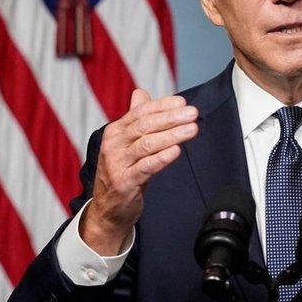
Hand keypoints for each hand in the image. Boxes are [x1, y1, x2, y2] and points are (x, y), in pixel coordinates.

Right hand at [80, 88, 198, 254]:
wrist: (108, 208)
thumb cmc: (123, 172)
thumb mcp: (127, 143)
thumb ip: (135, 119)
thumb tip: (141, 93)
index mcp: (115, 131)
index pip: (141, 112)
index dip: (163, 105)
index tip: (183, 103)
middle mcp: (113, 145)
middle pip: (145, 125)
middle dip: (171, 118)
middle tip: (193, 113)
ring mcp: (116, 164)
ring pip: (147, 144)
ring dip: (172, 135)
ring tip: (191, 129)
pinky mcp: (124, 182)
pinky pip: (145, 167)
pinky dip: (162, 158)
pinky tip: (176, 150)